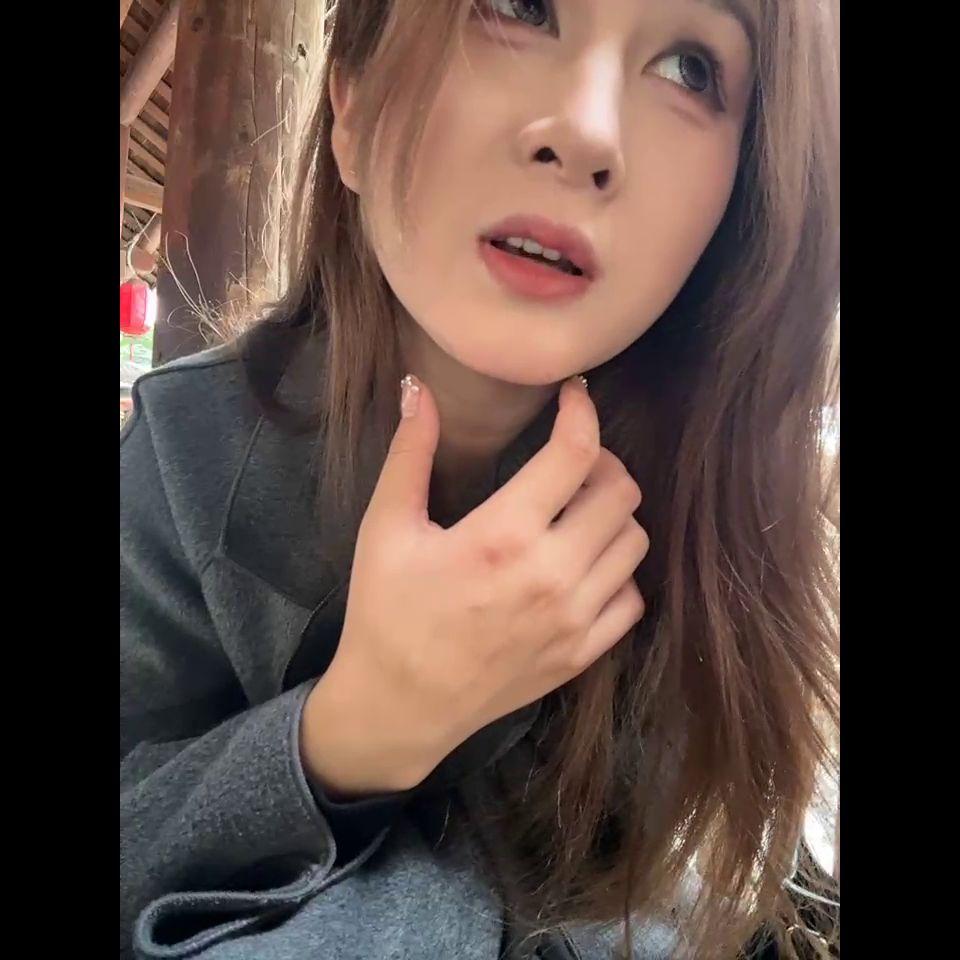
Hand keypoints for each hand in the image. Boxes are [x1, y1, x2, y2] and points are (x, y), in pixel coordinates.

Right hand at [301, 375, 647, 796]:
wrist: (399, 705)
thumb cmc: (387, 612)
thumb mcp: (387, 528)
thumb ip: (410, 453)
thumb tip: (419, 389)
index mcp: (504, 535)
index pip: (575, 453)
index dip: (582, 411)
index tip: (573, 396)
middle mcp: (552, 574)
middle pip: (621, 492)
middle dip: (600, 461)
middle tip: (569, 461)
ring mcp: (574, 620)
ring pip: (634, 541)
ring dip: (611, 514)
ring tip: (574, 511)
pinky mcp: (582, 655)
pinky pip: (631, 598)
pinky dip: (617, 572)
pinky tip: (581, 566)